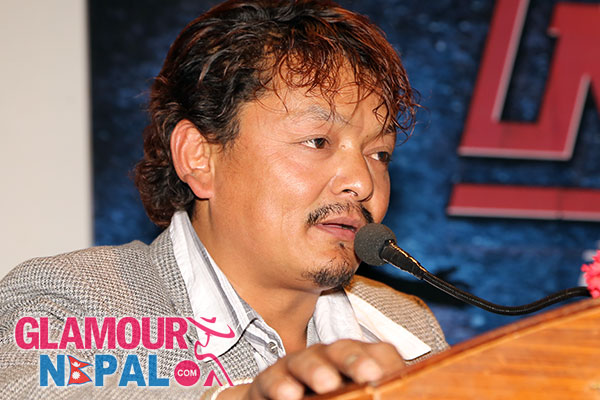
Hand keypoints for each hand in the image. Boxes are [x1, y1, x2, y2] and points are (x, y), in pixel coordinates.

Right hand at [218, 339, 404, 399]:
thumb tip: (393, 393)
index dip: (387, 362)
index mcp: (358, 365)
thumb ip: (377, 392)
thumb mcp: (357, 397)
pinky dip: (281, 385)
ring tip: (327, 385)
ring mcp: (299, 368)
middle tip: (369, 375)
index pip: (379, 355)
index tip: (389, 376)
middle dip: (356, 359)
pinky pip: (273, 379)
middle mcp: (329, 361)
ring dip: (317, 370)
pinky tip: (289, 395)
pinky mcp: (270, 382)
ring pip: (308, 359)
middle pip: (344, 350)